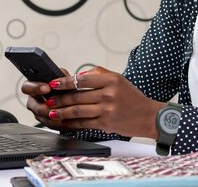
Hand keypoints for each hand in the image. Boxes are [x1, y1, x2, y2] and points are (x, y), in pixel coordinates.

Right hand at [21, 68, 72, 130]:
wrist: (72, 98)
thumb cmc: (64, 86)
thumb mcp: (62, 77)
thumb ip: (59, 75)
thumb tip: (60, 76)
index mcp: (33, 88)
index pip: (27, 87)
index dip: (35, 88)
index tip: (46, 87)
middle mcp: (34, 102)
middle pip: (35, 107)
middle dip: (47, 106)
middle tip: (56, 103)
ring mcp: (39, 114)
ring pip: (44, 118)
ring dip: (54, 115)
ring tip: (64, 111)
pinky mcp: (47, 122)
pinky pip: (52, 125)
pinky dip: (60, 122)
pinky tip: (67, 118)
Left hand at [40, 66, 164, 138]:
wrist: (148, 115)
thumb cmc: (131, 97)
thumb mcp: (118, 79)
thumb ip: (98, 74)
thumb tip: (77, 77)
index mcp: (111, 80)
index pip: (82, 80)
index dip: (65, 82)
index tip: (53, 83)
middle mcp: (109, 93)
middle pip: (77, 96)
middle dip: (60, 99)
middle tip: (48, 99)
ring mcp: (107, 109)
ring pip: (78, 110)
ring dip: (62, 112)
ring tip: (52, 111)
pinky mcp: (106, 123)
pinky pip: (84, 123)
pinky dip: (72, 123)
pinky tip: (64, 122)